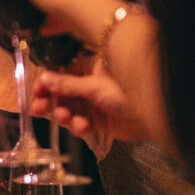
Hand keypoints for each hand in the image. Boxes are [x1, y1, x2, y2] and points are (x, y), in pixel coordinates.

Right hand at [31, 63, 148, 150]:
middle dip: (50, 101)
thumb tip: (44, 79)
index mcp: (90, 68)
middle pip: (62, 93)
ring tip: (64, 117)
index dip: (47, 83)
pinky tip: (83, 126)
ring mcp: (94, 104)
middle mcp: (90, 85)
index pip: (61, 73)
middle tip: (39, 108)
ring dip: (63, 115)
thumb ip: (67, 85)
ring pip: (69, 110)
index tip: (37, 91)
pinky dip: (79, 126)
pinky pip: (81, 124)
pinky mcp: (100, 122)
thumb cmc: (130, 91)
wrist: (157, 116)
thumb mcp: (94, 86)